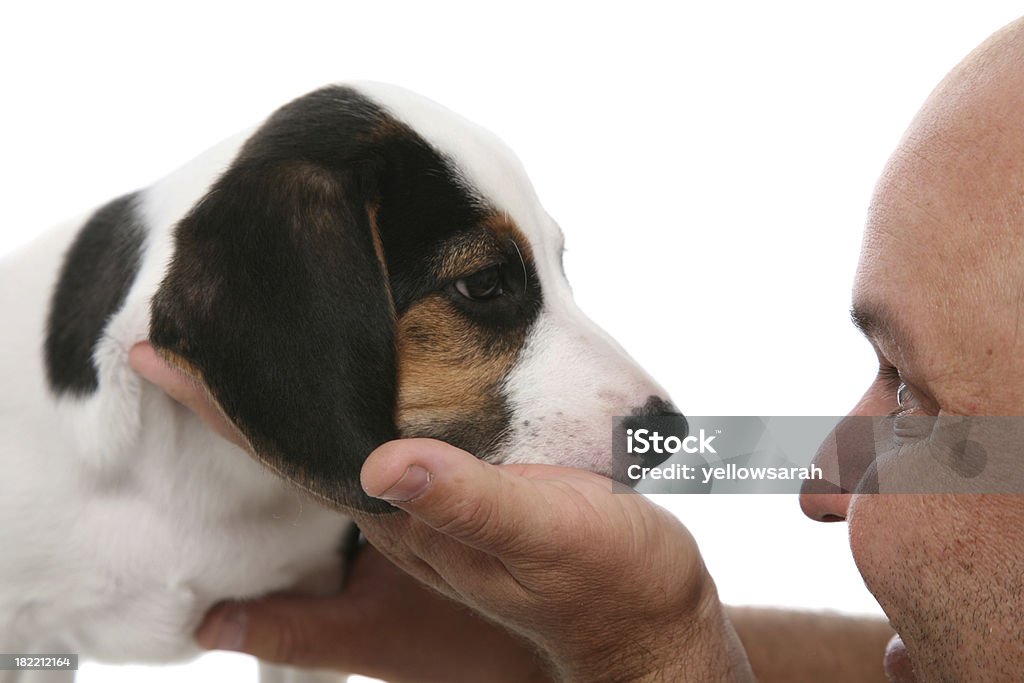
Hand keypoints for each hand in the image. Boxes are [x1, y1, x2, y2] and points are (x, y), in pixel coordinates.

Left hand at [131, 341, 752, 680]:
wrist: (650, 616)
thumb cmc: (604, 580)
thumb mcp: (541, 536)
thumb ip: (464, 502)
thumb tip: (381, 462)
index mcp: (403, 524)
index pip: (288, 457)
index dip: (221, 408)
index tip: (155, 355)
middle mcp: (399, 519)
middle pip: (290, 449)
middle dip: (232, 399)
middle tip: (182, 333)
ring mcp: (430, 509)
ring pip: (332, 443)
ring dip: (283, 397)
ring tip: (247, 342)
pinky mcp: (466, 495)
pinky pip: (387, 441)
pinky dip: (355, 401)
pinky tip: (356, 373)